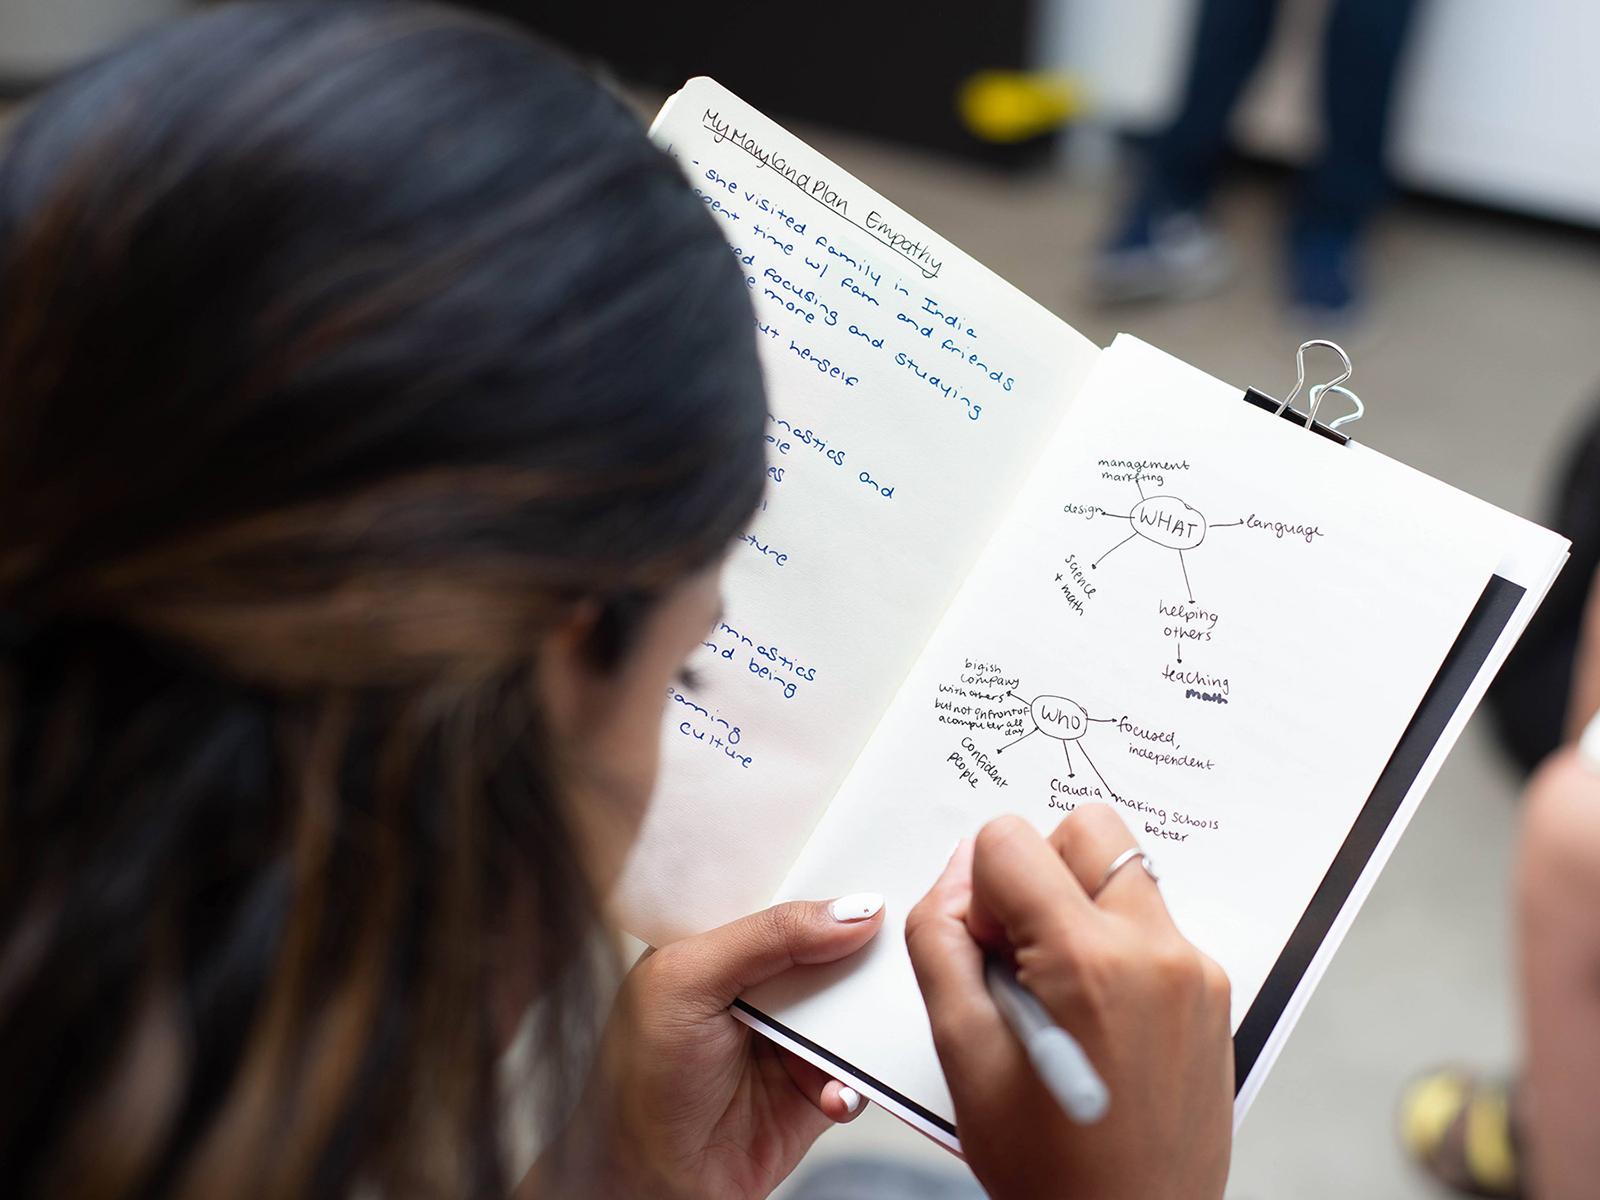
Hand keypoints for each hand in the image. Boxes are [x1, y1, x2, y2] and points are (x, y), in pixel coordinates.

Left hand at [561, 896, 883, 1198]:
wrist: (650, 1188)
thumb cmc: (639, 1081)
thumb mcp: (689, 981)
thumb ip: (768, 936)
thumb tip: (852, 909)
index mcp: (718, 945)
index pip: (781, 895)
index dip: (825, 881)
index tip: (875, 861)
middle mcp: (757, 987)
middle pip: (829, 947)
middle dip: (864, 944)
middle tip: (896, 936)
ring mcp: (789, 1038)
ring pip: (854, 1008)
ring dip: (869, 1015)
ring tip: (876, 1017)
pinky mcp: (814, 1089)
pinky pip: (860, 1072)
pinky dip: (857, 1080)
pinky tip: (834, 1091)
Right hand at [906, 808, 1232, 1199]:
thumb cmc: (1049, 1168)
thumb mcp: (961, 1053)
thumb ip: (941, 941)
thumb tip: (956, 874)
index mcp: (1088, 962)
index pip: (1011, 838)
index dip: (979, 889)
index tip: (985, 950)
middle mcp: (1156, 950)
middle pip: (1087, 829)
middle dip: (1040, 871)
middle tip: (1021, 953)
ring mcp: (1195, 970)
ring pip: (1123, 872)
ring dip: (1079, 907)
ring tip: (1059, 993)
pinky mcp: (1215, 991)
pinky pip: (1152, 923)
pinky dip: (1114, 944)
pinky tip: (1095, 1017)